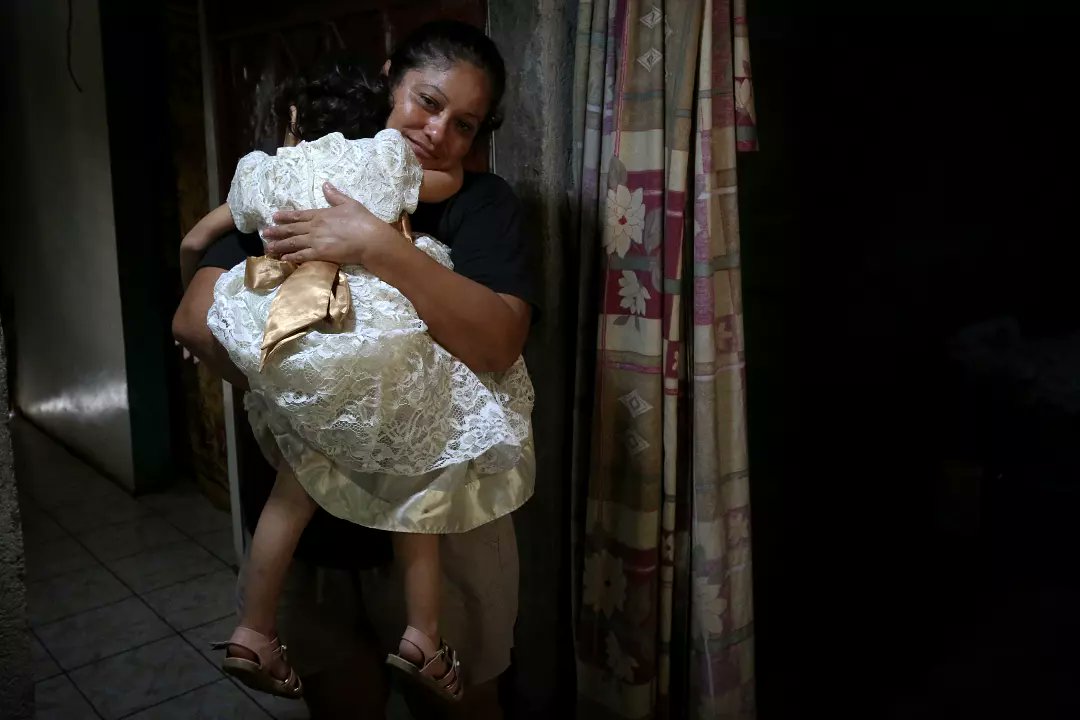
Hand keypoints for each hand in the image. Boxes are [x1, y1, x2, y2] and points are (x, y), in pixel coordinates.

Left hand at [263, 183, 404, 264]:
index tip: (274, 216)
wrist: (370, 239)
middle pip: (292, 229)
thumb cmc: (363, 220)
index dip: (285, 216)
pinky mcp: (321, 254)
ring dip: (279, 245)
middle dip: (277, 231)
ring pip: (293, 243)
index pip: (299, 215)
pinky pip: (302, 255)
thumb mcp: (349, 203)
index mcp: (321, 214)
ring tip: (268, 248)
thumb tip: (325, 184)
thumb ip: (335, 195)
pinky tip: (283, 259)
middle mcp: (315, 227)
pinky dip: (291, 257)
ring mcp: (316, 241)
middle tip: (264, 233)